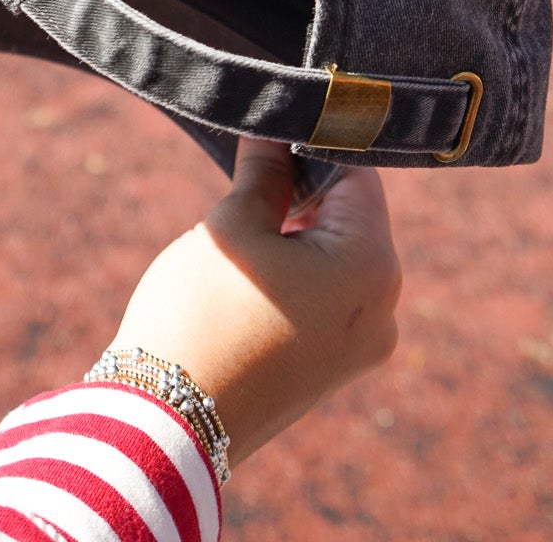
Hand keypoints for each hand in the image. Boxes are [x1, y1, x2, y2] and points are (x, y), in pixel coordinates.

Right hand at [108, 139, 401, 465]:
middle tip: (252, 178)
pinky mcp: (336, 370)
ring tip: (246, 232)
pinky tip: (253, 275)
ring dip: (300, 233)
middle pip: (354, 217)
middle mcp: (385, 309)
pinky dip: (299, 274)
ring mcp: (362, 347)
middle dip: (306, 192)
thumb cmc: (201, 315)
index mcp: (372, 265)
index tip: (274, 130)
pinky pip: (330, 298)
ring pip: (340, 257)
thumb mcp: (234, 226)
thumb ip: (266, 169)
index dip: (314, 145)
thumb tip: (276, 127)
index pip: (358, 174)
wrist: (167, 425)